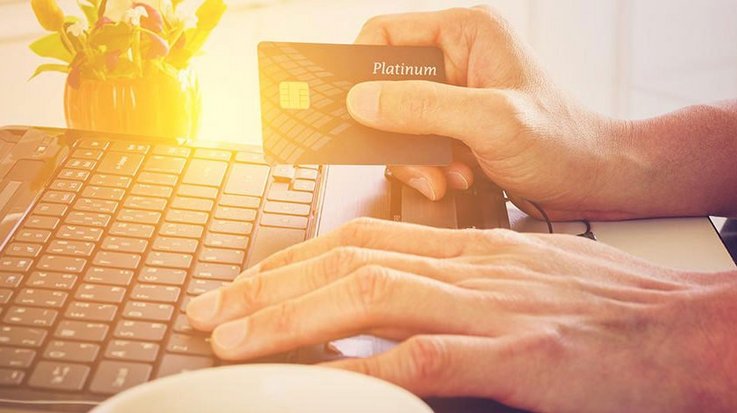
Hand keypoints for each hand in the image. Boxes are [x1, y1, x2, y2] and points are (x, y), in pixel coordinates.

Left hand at [187, 218, 736, 411]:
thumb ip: (456, 282)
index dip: (290, 261)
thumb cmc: (602, 307)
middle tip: (209, 313)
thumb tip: (393, 307)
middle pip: (347, 262)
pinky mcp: (516, 356)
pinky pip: (424, 359)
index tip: (241, 283)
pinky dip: (365, 368)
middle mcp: (467, 269)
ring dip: (293, 319)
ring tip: (234, 342)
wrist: (682, 326)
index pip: (358, 240)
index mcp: (468, 249)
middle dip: (267, 287)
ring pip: (369, 298)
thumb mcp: (520, 275)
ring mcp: (488, 310)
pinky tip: (320, 382)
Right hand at [349, 8, 646, 219]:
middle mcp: (454, 60)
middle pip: (385, 87)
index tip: (352, 108)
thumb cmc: (563, 142)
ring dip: (415, 158)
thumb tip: (361, 100)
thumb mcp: (490, 121)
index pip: (384, 36)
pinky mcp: (454, 128)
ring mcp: (453, 97)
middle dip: (395, 131)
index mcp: (464, 34)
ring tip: (447, 174)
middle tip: (413, 157)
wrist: (593, 180)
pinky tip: (457, 178)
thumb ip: (423, 107)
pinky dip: (428, 170)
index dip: (360, 71)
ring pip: (396, 124)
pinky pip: (415, 147)